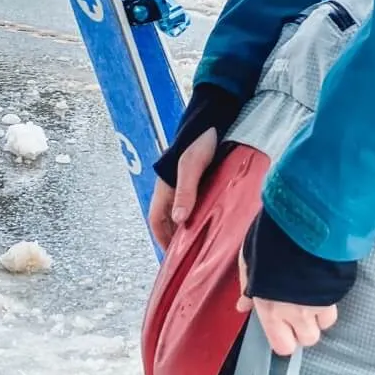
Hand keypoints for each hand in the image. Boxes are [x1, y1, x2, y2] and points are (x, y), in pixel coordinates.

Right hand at [148, 126, 217, 250]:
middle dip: (178, 237)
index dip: (162, 239)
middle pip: (170, 219)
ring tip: (206, 243)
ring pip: (185, 211)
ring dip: (191, 226)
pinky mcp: (204, 179)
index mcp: (166, 187)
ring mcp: (189, 184)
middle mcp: (174, 188)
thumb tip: (179, 220)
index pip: (157, 220)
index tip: (174, 257)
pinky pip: (199, 202)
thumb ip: (186, 191)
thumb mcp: (191, 166)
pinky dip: (204, 214)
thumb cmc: (199, 140)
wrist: (215, 117)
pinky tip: (217, 220)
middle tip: (193, 256)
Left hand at [237, 247, 337, 355]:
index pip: (283, 347)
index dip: (284, 338)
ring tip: (313, 294)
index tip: (282, 324)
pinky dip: (331, 297)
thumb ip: (247, 285)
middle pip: (308, 339)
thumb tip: (243, 305)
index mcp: (271, 309)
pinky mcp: (337, 289)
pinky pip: (336, 303)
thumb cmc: (270, 239)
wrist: (303, 222)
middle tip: (299, 309)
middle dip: (305, 328)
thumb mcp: (249, 258)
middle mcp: (296, 312)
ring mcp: (320, 302)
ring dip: (320, 314)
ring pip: (325, 323)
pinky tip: (324, 282)